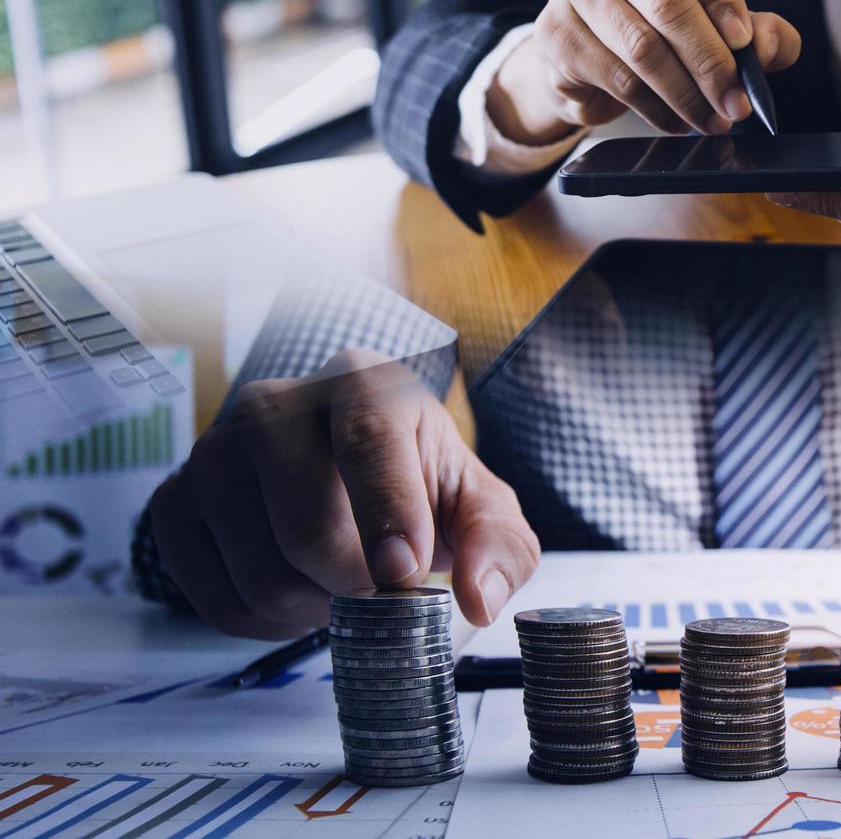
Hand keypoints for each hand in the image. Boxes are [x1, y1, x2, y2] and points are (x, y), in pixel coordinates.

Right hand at [148, 350, 539, 638]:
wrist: (345, 472)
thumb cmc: (416, 482)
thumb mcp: (479, 504)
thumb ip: (499, 545)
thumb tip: (480, 598)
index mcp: (361, 383)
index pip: (366, 440)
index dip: (386, 513)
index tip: (404, 571)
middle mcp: (274, 405)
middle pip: (308, 529)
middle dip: (358, 583)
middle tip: (382, 584)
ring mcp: (212, 452)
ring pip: (260, 575)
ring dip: (315, 608)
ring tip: (341, 583)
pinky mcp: (174, 502)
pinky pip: (215, 600)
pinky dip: (267, 623)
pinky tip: (298, 593)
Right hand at [491, 0, 800, 144]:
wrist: (586, 57)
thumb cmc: (659, 28)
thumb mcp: (716, 23)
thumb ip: (756, 31)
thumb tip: (769, 48)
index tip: (746, 45)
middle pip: (667, 3)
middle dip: (711, 63)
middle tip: (736, 104)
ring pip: (642, 48)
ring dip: (686, 95)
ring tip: (713, 121)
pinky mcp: (556, 34)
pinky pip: (617, 79)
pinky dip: (656, 110)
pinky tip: (677, 123)